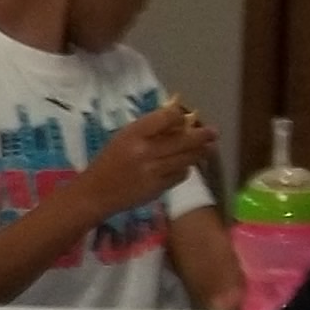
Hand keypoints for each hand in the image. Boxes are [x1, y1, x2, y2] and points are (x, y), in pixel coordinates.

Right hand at [87, 100, 216, 211]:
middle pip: (184, 139)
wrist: (95, 193)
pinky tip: (185, 166)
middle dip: (202, 135)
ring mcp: (153, 171)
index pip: (167, 117)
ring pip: (186, 158)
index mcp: (134, 134)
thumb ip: (149, 128)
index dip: (180, 115)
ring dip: (200, 152)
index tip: (186, 117)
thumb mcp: (124, 137)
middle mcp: (145, 151)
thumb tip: (178, 120)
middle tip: (213, 133)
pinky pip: (180, 175)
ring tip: (208, 148)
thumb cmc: (109, 161)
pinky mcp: (158, 188)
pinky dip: (185, 169)